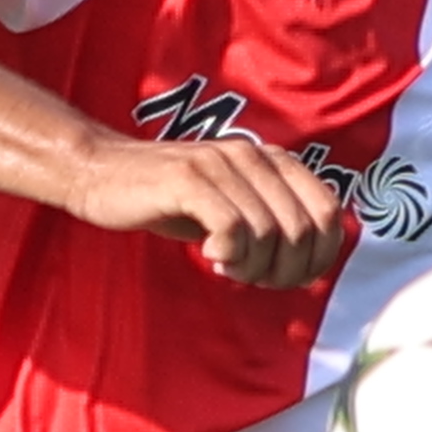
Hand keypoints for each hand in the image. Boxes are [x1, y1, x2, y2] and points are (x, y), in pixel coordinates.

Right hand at [68, 132, 351, 288]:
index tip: (284, 276)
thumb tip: (312, 268)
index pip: (330, 213)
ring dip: (251, 266)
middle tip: (250, 277)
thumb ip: (272, 223)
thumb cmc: (170, 200)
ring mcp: (221, 163)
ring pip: (269, 233)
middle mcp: (253, 155)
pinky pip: (233, 228)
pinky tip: (208, 255)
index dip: (317, 257)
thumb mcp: (231, 208)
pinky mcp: (189, 177)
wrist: (102, 173)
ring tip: (226, 266)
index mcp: (273, 160)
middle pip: (303, 230)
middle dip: (283, 270)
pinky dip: (228, 254)